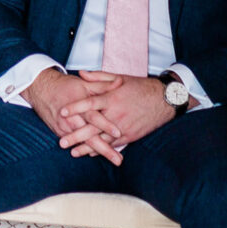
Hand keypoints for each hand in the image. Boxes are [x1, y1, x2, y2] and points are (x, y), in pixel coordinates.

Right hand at [23, 68, 124, 163]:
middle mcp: (71, 118)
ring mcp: (64, 126)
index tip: (118, 133)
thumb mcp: (84, 83)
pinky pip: (74, 143)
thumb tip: (120, 83)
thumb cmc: (65, 86)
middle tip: (118, 160)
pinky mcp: (59, 131)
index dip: (105, 125)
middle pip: (89, 136)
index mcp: (79, 105)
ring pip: (82, 143)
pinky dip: (85, 150)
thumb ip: (102, 85)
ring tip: (112, 161)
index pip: (94, 117)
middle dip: (104, 149)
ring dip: (97, 152)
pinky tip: (97, 156)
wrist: (40, 88)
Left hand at [58, 71, 176, 150]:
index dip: (75, 108)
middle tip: (61, 142)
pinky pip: (114, 144)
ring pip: (103, 139)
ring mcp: (124, 126)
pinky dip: (103, 150)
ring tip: (73, 153)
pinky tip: (91, 154)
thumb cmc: (140, 87)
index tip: (62, 112)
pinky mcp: (131, 135)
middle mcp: (116, 114)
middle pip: (93, 126)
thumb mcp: (119, 78)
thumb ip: (99, 77)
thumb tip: (81, 74)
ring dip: (87, 147)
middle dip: (77, 135)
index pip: (90, 103)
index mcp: (112, 98)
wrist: (165, 100)